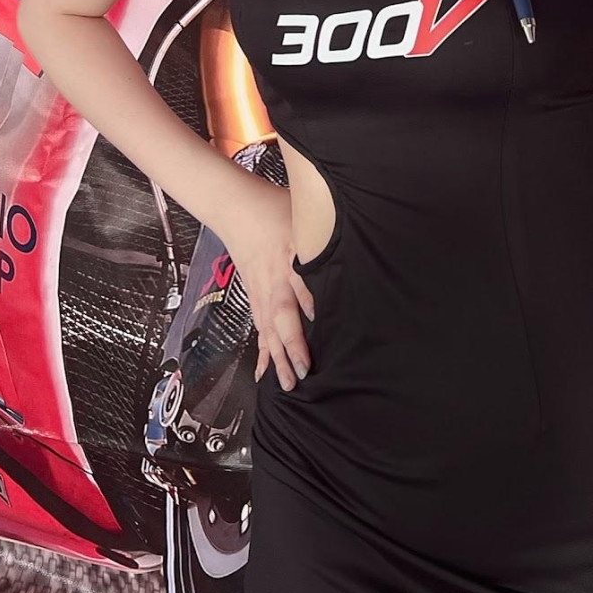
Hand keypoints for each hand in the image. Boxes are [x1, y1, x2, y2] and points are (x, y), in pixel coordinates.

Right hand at [221, 175, 316, 393]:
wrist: (237, 208)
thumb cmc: (276, 208)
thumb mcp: (303, 212)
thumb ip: (324, 229)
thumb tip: (355, 238)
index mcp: (289, 257)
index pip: (302, 286)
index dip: (310, 306)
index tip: (321, 327)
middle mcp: (274, 280)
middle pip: (282, 317)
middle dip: (292, 345)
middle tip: (305, 372)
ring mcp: (261, 291)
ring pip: (269, 330)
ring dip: (278, 357)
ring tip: (288, 384)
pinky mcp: (255, 296)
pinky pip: (259, 328)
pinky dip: (262, 352)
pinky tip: (265, 373)